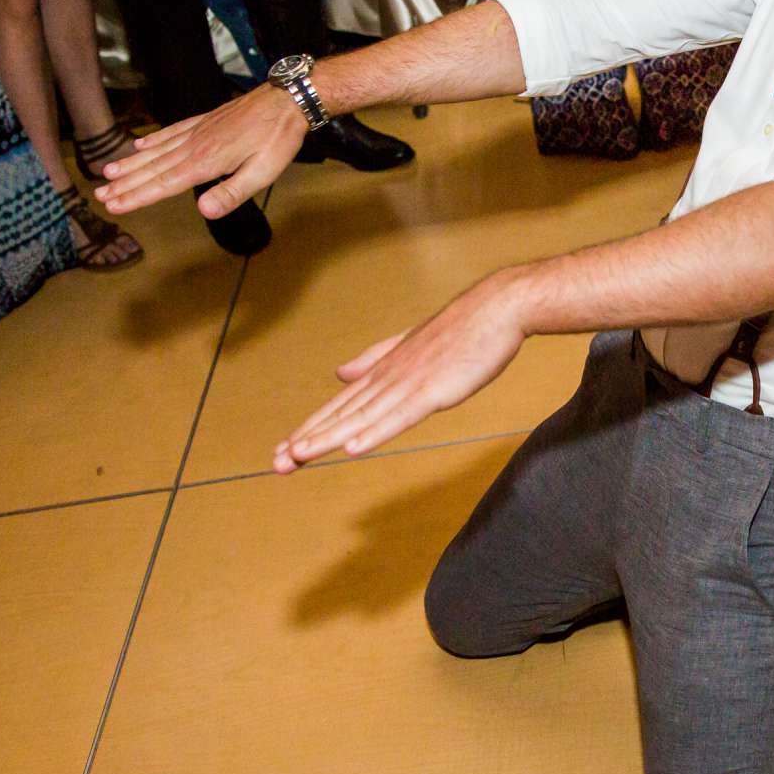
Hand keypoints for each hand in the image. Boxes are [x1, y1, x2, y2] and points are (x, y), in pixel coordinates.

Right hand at [93, 84, 305, 217]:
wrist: (287, 100)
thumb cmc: (278, 138)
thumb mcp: (263, 172)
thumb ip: (232, 193)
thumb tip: (204, 210)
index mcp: (206, 162)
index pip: (164, 184)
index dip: (138, 196)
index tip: (115, 206)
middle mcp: (195, 146)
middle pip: (153, 168)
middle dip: (125, 184)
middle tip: (99, 195)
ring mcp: (198, 131)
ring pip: (156, 151)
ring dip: (131, 163)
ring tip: (107, 173)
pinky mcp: (205, 121)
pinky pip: (171, 132)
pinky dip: (152, 140)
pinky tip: (139, 145)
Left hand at [273, 275, 529, 465]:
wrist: (496, 309)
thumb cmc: (461, 331)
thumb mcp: (409, 346)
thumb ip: (373, 360)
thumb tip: (339, 374)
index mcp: (383, 371)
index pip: (340, 405)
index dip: (311, 427)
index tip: (285, 449)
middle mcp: (388, 377)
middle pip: (342, 414)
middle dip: (308, 440)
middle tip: (277, 463)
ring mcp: (409, 384)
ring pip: (361, 417)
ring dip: (329, 439)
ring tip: (299, 456)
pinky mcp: (434, 391)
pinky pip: (400, 416)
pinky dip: (375, 432)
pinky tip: (353, 447)